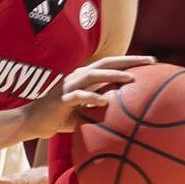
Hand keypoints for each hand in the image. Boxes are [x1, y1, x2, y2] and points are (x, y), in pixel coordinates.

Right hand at [21, 55, 154, 138]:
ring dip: (112, 75)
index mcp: (84, 78)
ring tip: (131, 78)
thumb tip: (127, 117)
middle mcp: (77, 77)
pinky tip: (104, 102)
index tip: (152, 62)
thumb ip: (102, 110)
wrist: (31, 123)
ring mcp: (67, 87)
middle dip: (129, 60)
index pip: (110, 65)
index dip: (130, 61)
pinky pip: (77, 96)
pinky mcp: (60, 100)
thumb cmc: (61, 118)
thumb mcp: (85, 112)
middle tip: (151, 61)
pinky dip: (90, 98)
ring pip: (92, 75)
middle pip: (106, 63)